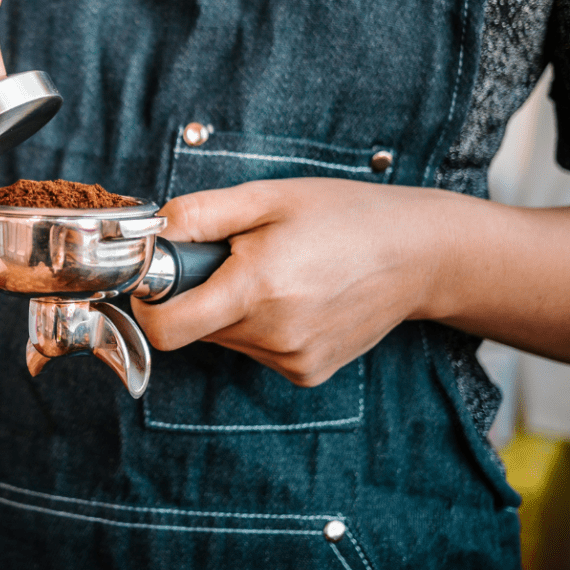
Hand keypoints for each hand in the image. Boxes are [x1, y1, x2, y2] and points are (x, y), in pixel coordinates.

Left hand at [132, 178, 460, 386]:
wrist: (417, 253)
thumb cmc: (345, 216)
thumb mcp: (269, 197)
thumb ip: (201, 214)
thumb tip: (152, 232)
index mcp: (257, 289)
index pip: (168, 329)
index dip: (151, 303)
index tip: (162, 277)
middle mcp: (273, 336)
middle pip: (197, 328)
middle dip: (202, 293)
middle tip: (241, 257)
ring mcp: (293, 360)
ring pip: (228, 339)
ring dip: (234, 309)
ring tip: (279, 273)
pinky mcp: (308, 373)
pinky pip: (259, 351)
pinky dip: (263, 326)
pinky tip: (300, 297)